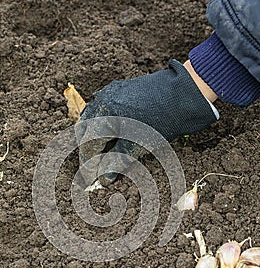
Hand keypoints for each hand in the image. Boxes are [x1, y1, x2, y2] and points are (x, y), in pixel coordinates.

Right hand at [77, 60, 216, 186]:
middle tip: (94, 168)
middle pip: (84, 131)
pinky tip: (110, 134)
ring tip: (101, 154)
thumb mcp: (137, 145)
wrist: (182, 94)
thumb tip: (102, 179)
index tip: (91, 178)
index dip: (88, 164)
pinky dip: (101, 124)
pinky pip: (100, 109)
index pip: (88, 145)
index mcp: (103, 116)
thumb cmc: (161, 120)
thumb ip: (116, 161)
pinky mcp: (117, 89)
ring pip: (91, 119)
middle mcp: (101, 101)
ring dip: (93, 137)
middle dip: (88, 151)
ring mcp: (108, 93)